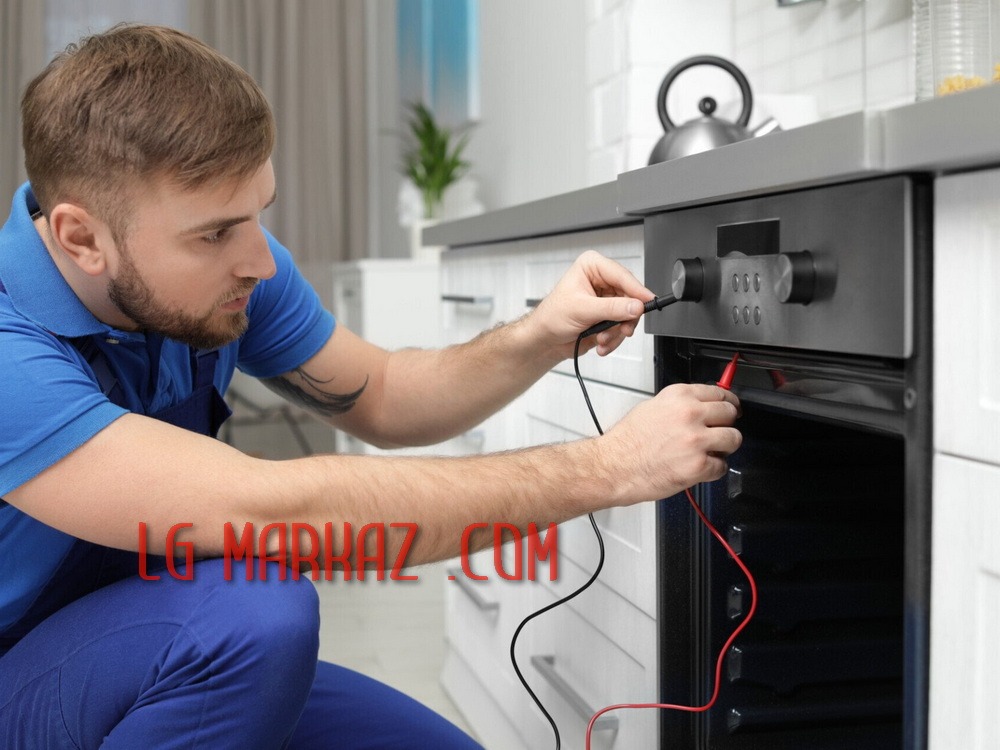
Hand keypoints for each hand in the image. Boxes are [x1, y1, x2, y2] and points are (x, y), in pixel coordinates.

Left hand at [527, 251, 653, 359]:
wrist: (546, 339)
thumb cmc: (552, 317)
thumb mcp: (582, 310)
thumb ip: (611, 309)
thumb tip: (635, 306)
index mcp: (592, 266)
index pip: (622, 275)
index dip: (637, 290)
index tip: (647, 301)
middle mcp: (601, 280)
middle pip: (630, 296)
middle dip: (624, 317)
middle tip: (623, 329)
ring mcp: (607, 298)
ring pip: (629, 314)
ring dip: (617, 331)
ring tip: (603, 339)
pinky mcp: (609, 314)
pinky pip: (623, 325)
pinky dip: (614, 338)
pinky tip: (601, 342)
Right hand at [601, 384, 741, 504]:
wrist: (613, 466)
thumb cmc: (626, 441)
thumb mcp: (652, 407)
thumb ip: (680, 405)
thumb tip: (701, 406)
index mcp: (679, 396)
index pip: (720, 393)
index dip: (728, 403)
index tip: (731, 408)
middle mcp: (690, 414)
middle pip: (731, 414)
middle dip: (727, 424)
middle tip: (718, 432)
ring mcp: (696, 440)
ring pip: (733, 439)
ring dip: (724, 447)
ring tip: (709, 452)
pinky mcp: (698, 465)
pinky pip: (722, 466)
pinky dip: (713, 470)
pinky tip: (698, 467)